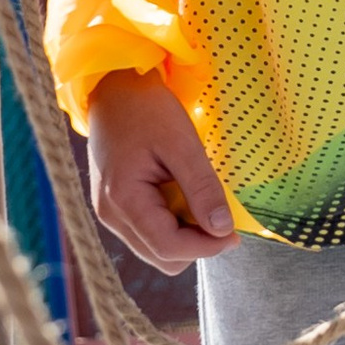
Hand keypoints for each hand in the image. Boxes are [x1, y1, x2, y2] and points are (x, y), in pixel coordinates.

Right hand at [85, 70, 236, 270]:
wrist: (115, 87)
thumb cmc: (147, 109)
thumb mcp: (182, 143)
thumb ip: (202, 188)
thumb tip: (222, 230)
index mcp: (123, 200)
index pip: (168, 248)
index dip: (206, 247)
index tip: (234, 234)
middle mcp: (110, 215)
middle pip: (162, 257)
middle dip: (196, 243)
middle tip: (220, 214)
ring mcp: (110, 213)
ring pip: (155, 249)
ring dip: (184, 235)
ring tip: (199, 199)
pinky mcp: (115, 207)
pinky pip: (148, 232)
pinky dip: (171, 224)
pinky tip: (182, 195)